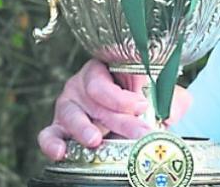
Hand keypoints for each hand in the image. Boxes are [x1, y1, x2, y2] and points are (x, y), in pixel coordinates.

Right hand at [37, 59, 191, 160]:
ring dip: (84, 128)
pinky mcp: (59, 126)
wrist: (132, 113)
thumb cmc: (142, 96)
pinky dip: (51, 143)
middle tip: (138, 132)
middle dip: (120, 119)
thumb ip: (167, 99)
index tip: (143, 105)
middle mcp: (84, 83)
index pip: (112, 78)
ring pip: (72, 114)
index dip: (126, 95)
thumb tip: (171, 113)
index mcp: (106, 68)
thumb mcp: (157, 93)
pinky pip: (48, 133)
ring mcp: (69, 105)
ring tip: (96, 140)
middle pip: (97, 99)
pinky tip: (61, 152)